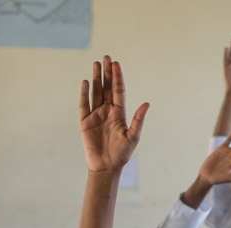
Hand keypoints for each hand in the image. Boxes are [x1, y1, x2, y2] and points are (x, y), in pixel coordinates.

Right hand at [79, 55, 148, 173]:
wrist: (107, 167)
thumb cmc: (122, 154)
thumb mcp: (133, 137)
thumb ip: (139, 120)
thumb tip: (147, 104)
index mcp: (120, 113)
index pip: (119, 91)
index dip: (118, 77)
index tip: (116, 64)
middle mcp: (108, 111)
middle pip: (107, 88)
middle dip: (107, 73)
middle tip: (106, 57)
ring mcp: (96, 115)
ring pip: (96, 92)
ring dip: (96, 78)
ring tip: (96, 64)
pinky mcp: (85, 122)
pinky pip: (84, 104)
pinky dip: (84, 93)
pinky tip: (86, 82)